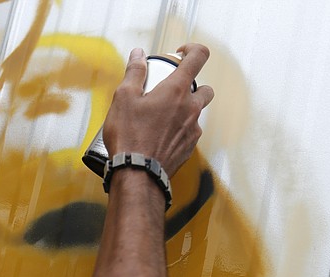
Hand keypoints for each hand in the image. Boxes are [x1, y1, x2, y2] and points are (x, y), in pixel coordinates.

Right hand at [102, 44, 214, 176]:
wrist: (137, 174)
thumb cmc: (130, 136)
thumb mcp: (123, 98)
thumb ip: (134, 72)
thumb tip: (138, 55)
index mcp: (176, 90)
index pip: (199, 57)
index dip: (193, 50)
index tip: (180, 54)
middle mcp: (191, 108)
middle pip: (205, 88)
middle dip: (192, 86)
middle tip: (170, 91)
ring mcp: (193, 130)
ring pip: (197, 113)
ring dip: (185, 110)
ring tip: (162, 117)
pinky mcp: (189, 148)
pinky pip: (190, 133)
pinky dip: (179, 130)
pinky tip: (161, 136)